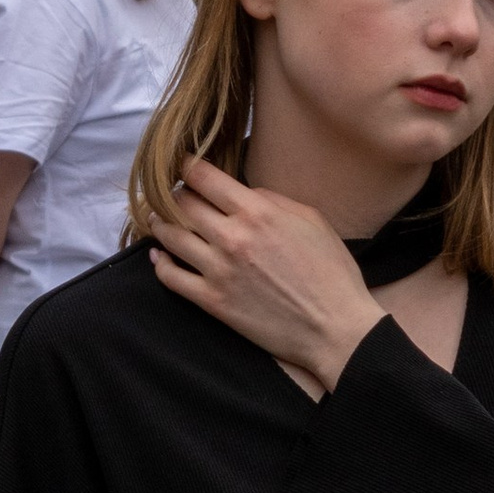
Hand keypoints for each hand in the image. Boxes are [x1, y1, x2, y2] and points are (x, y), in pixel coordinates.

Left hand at [145, 159, 384, 388]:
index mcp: (257, 212)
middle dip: (174, 194)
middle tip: (173, 194)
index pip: (204, 177)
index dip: (186, 166)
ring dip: (160, 223)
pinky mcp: (213, 302)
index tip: (182, 164)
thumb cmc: (331, 272)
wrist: (335, 328)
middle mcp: (232, 237)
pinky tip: (160, 256)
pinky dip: (160, 263)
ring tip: (159, 220)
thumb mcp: (312, 220)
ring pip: (169, 236)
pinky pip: (170, 277)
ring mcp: (218, 270)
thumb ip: (273, 199)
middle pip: (181, 203)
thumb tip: (242, 192)